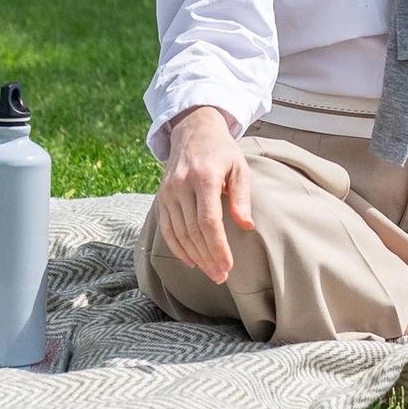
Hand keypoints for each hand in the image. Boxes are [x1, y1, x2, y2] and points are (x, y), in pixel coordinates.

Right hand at [156, 104, 253, 282]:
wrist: (193, 131)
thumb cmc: (222, 152)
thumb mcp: (239, 167)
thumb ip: (242, 196)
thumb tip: (246, 226)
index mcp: (204, 177)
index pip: (208, 221)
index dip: (218, 247)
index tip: (228, 265)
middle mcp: (181, 185)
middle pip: (193, 231)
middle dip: (208, 258)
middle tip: (221, 276)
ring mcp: (168, 192)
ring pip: (179, 234)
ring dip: (195, 257)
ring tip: (211, 273)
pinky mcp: (161, 197)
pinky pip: (167, 229)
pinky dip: (178, 248)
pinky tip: (191, 261)